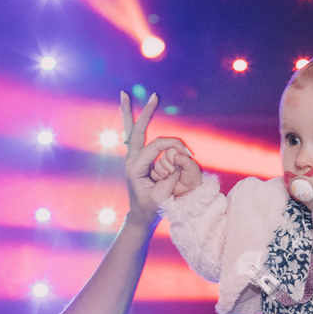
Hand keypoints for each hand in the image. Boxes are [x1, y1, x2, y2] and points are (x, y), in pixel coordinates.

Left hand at [120, 92, 191, 227]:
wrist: (141, 218)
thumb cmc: (153, 209)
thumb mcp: (163, 196)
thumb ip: (171, 177)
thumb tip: (179, 159)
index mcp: (135, 167)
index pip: (158, 146)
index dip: (175, 146)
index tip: (190, 155)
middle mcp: (131, 160)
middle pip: (136, 130)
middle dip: (145, 112)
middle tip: (154, 95)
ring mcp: (132, 159)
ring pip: (130, 131)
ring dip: (128, 113)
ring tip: (123, 95)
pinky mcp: (136, 160)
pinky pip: (133, 138)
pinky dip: (131, 124)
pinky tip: (126, 111)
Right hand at [151, 148, 203, 197]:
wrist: (189, 190)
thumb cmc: (192, 178)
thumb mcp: (191, 167)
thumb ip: (184, 160)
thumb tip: (175, 156)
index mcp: (178, 155)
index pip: (170, 150)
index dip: (170, 156)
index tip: (175, 162)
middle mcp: (171, 161)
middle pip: (163, 157)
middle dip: (166, 164)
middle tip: (172, 171)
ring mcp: (165, 168)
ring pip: (157, 164)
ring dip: (161, 169)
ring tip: (168, 175)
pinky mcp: (160, 176)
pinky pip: (154, 173)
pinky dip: (157, 175)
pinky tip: (163, 178)